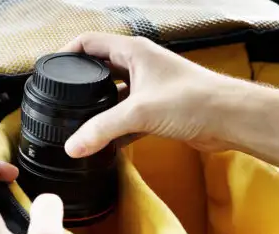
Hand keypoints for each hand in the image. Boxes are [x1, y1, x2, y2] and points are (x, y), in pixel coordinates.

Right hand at [60, 32, 234, 157]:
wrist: (229, 119)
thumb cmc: (195, 100)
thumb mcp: (139, 112)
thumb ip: (101, 129)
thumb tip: (73, 145)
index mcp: (133, 51)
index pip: (88, 43)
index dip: (66, 53)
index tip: (49, 71)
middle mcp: (140, 65)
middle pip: (99, 70)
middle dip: (81, 86)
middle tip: (61, 102)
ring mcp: (149, 87)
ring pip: (113, 96)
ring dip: (99, 110)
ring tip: (79, 125)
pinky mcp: (157, 108)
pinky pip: (127, 116)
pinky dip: (115, 128)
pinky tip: (105, 143)